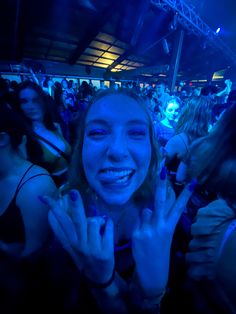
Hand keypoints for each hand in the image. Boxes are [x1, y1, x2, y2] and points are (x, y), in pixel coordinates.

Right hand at [40, 189, 114, 283]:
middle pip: (77, 221)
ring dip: (99, 219)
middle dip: (75, 206)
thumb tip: (64, 210)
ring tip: (100, 224)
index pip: (59, 223)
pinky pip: (108, 228)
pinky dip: (109, 224)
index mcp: (70, 241)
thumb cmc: (85, 258)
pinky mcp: (105, 251)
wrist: (98, 277)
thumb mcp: (72, 247)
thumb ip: (69, 231)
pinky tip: (108, 225)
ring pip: (94, 222)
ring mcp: (92, 248)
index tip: (45, 197)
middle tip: (74, 193)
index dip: (53, 210)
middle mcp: (79, 244)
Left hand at [132, 167, 194, 295]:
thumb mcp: (164, 236)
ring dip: (145, 217)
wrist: (152, 272)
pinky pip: (136, 221)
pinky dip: (138, 225)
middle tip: (162, 170)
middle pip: (160, 201)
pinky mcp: (137, 233)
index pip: (179, 207)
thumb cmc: (159, 252)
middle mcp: (160, 226)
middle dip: (161, 185)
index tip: (192, 181)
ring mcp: (148, 229)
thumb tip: (148, 207)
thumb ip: (158, 220)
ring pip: (144, 211)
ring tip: (147, 230)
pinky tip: (140, 237)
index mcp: (170, 227)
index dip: (186, 194)